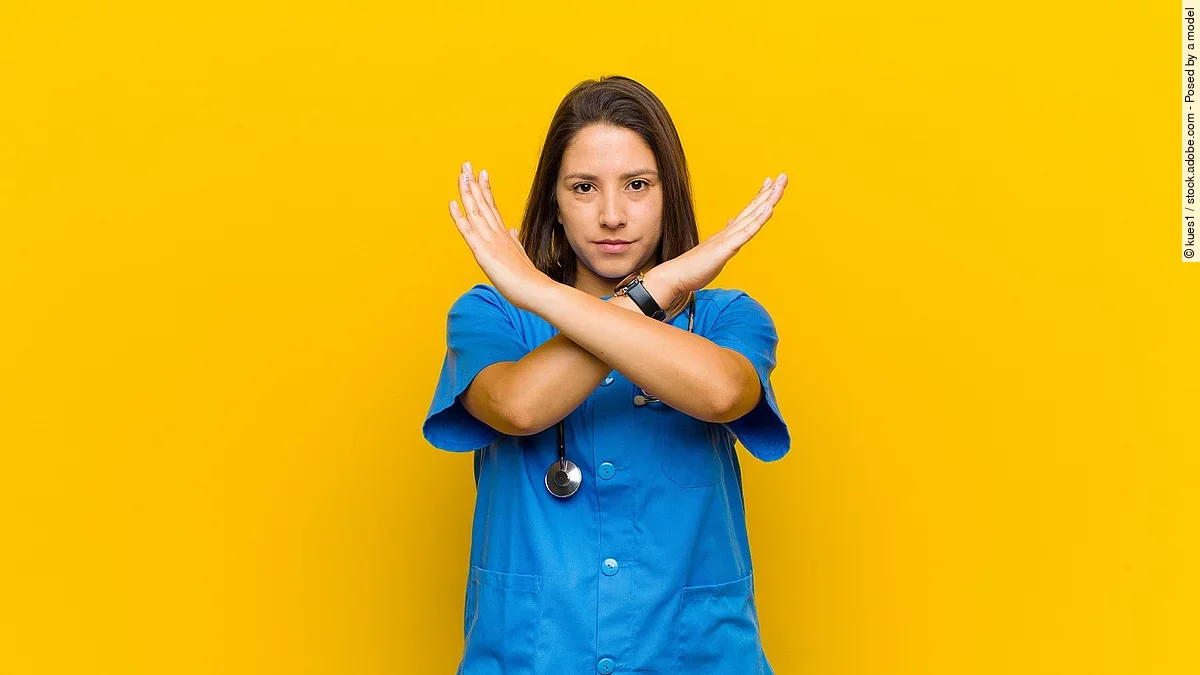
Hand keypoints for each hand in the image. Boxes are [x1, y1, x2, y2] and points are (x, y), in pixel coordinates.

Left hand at [448, 161, 552, 310]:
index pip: (492, 207)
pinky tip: (452, 203)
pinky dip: (459, 216)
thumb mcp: (521, 256)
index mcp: (504, 235)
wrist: (537, 291)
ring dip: (467, 191)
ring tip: (462, 173)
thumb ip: (515, 242)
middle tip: (466, 164)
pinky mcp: (483, 252)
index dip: (486, 189)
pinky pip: (467, 231)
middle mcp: (497, 233)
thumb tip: (512, 230)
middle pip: (483, 203)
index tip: (482, 173)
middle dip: (474, 182)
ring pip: (475, 211)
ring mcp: (490, 241)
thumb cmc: (529, 280)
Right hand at [655, 173, 787, 294]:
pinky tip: (769, 208)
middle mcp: (728, 232)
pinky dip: (758, 219)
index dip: (760, 197)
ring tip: (779, 185)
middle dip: (769, 192)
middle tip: (783, 176)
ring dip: (767, 200)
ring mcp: (727, 239)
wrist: (674, 276)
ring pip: (752, 216)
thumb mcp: (715, 252)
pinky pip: (746, 233)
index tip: (770, 183)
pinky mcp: (725, 249)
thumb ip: (725, 239)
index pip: (748, 212)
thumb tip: (733, 224)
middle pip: (753, 209)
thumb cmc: (693, 268)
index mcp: (727, 234)